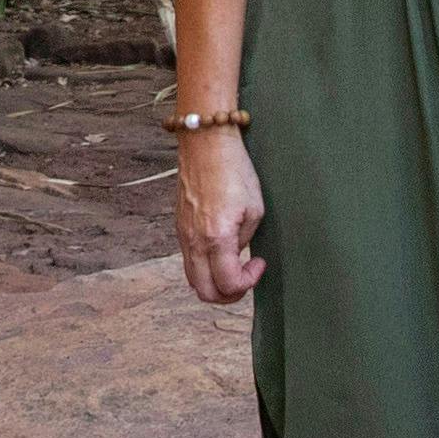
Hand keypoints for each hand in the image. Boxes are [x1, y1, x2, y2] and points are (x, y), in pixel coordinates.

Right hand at [175, 129, 265, 303]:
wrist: (205, 143)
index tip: (259, 265)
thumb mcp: (254, 209)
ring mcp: (182, 234)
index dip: (248, 282)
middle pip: (205, 292)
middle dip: (229, 294)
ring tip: (233, 266)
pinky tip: (221, 251)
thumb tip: (237, 254)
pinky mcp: (179, 226)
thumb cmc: (234, 170)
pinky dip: (204, 267)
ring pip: (193, 279)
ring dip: (214, 282)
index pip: (228, 284)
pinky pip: (188, 260)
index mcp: (216, 237)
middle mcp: (194, 241)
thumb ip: (244, 240)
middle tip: (245, 279)